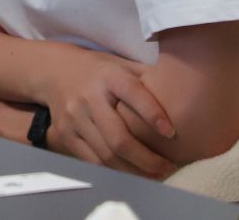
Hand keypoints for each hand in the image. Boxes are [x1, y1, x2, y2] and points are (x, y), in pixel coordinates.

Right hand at [30, 40, 176, 178]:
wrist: (54, 71)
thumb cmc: (99, 69)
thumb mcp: (120, 64)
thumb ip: (146, 77)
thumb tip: (184, 88)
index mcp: (108, 76)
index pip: (132, 94)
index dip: (153, 114)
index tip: (172, 132)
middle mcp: (89, 97)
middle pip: (118, 138)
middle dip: (147, 159)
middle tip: (168, 167)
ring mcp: (75, 117)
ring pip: (106, 155)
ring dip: (135, 170)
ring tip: (156, 174)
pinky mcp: (66, 134)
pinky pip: (92, 160)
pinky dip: (115, 171)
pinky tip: (132, 172)